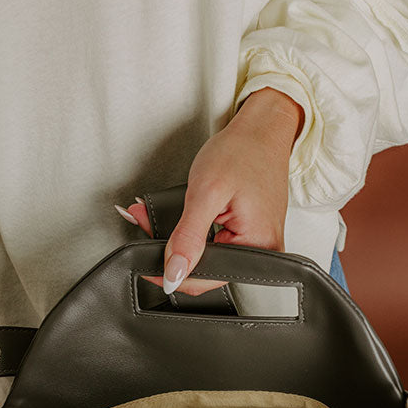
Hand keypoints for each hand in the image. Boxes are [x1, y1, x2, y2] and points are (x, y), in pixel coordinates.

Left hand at [116, 87, 303, 294]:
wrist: (261, 129)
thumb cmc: (242, 151)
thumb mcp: (206, 193)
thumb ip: (188, 238)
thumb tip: (174, 274)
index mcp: (258, 245)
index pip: (205, 278)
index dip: (171, 272)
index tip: (145, 258)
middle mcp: (263, 250)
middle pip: (204, 267)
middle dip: (170, 249)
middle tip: (145, 222)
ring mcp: (257, 243)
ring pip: (206, 255)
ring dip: (177, 238)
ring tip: (155, 216)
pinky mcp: (249, 234)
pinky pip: (215, 242)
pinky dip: (192, 230)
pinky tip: (179, 216)